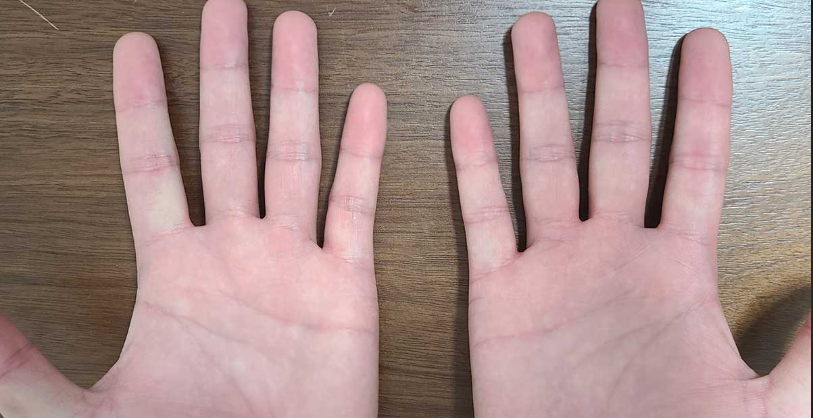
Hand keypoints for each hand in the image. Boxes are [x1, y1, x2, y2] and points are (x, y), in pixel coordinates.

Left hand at [0, 0, 386, 415]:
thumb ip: (19, 361)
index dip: (142, 107)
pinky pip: (357, 209)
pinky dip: (363, 155)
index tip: (134, 46)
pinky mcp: (348, 288)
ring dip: (295, 92)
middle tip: (226, 7)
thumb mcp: (84, 411)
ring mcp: (295, 264)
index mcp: (174, 272)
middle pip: (228, 141)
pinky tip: (366, 103)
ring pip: (294, 157)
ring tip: (295, 30)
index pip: (154, 168)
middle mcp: (236, 253)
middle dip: (226, 72)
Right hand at [450, 1, 810, 416]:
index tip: (702, 43)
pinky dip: (473, 168)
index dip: (701, 102)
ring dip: (536, 98)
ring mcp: (552, 272)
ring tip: (530, 35)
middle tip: (615, 8)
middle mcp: (612, 257)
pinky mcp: (499, 299)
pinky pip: (484, 220)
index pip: (693, 164)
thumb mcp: (767, 410)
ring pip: (543, 164)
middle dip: (615, 71)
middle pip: (614, 142)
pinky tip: (467, 114)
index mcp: (677, 273)